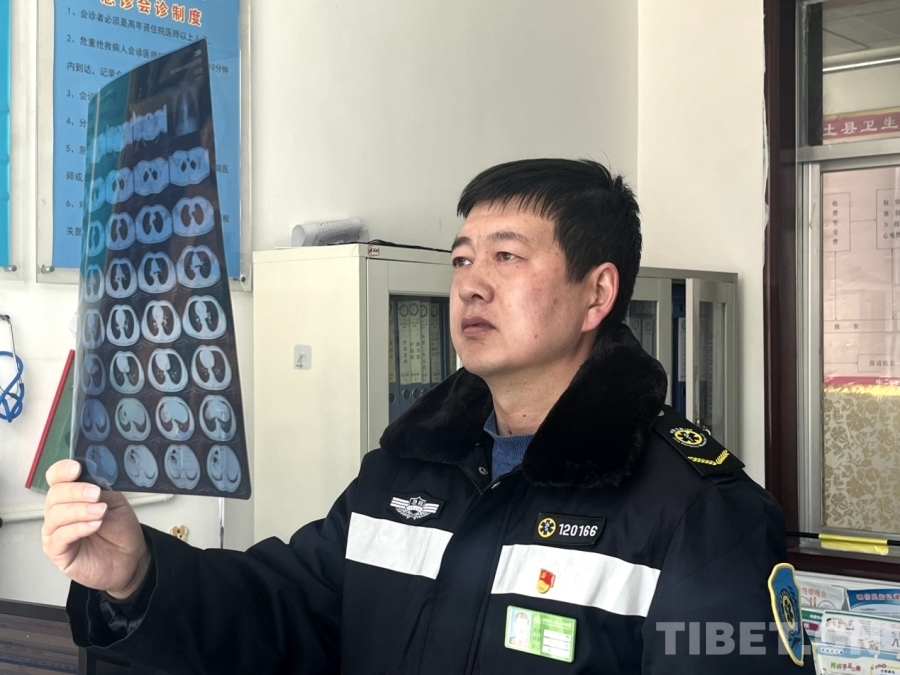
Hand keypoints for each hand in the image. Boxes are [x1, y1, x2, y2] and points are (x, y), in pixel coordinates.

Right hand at [42, 459, 150, 598]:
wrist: (130, 558)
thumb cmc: (120, 530)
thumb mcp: (114, 501)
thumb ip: (101, 489)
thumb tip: (92, 477)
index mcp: (70, 496)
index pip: (56, 478)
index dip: (61, 471)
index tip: (76, 468)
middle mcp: (59, 512)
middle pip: (54, 495)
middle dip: (76, 491)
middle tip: (95, 493)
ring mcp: (55, 532)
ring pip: (55, 515)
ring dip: (80, 510)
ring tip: (100, 511)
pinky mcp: (57, 552)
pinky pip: (60, 537)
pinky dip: (78, 528)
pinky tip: (94, 525)